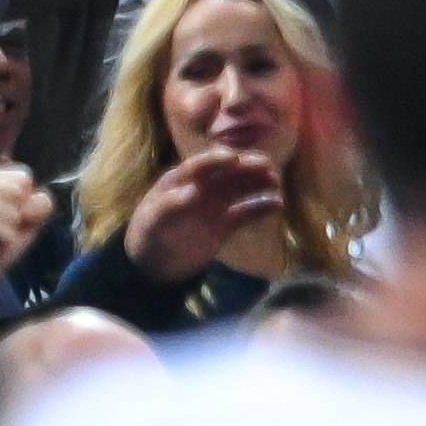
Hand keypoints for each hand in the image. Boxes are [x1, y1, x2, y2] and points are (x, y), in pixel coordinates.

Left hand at [118, 145, 279, 287]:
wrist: (154, 267)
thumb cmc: (148, 237)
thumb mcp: (153, 221)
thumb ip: (171, 205)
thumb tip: (193, 190)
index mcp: (181, 181)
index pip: (201, 165)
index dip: (217, 160)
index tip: (234, 159)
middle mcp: (203, 188)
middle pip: (227, 173)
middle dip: (246, 167)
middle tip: (265, 166)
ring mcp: (216, 205)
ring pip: (241, 188)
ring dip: (258, 182)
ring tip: (275, 181)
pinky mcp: (227, 224)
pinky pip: (248, 212)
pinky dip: (262, 207)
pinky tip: (277, 205)